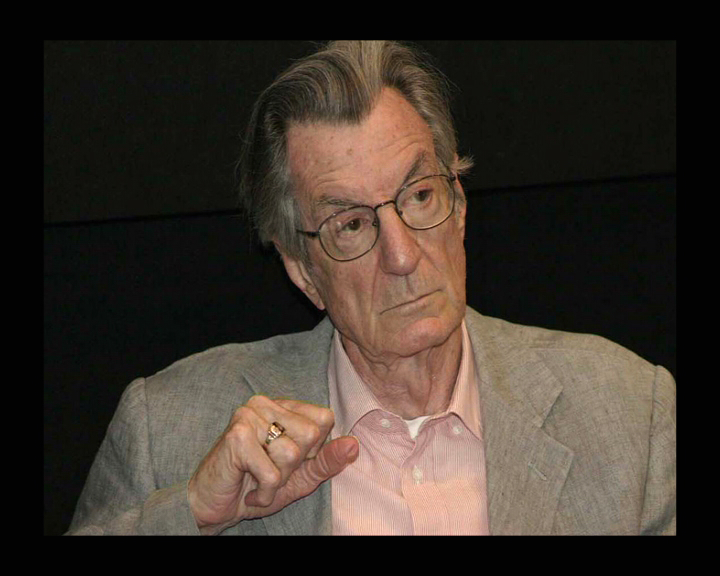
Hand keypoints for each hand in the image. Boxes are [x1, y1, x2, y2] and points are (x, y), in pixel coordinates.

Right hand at [187, 395, 358, 534]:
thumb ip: (328, 460)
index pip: (325, 418)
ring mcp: (248, 416)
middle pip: (311, 434)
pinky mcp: (236, 437)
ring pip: (292, 454)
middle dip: (295, 466)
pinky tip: (250, 488)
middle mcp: (265, 403)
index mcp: (283, 406)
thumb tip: (354, 445)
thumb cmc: (257, 486)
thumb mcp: (301, 476)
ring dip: (278, 480)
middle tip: (271, 471)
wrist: (215, 506)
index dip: (314, 449)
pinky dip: (265, 492)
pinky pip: (273, 474)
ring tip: (259, 479)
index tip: (291, 462)